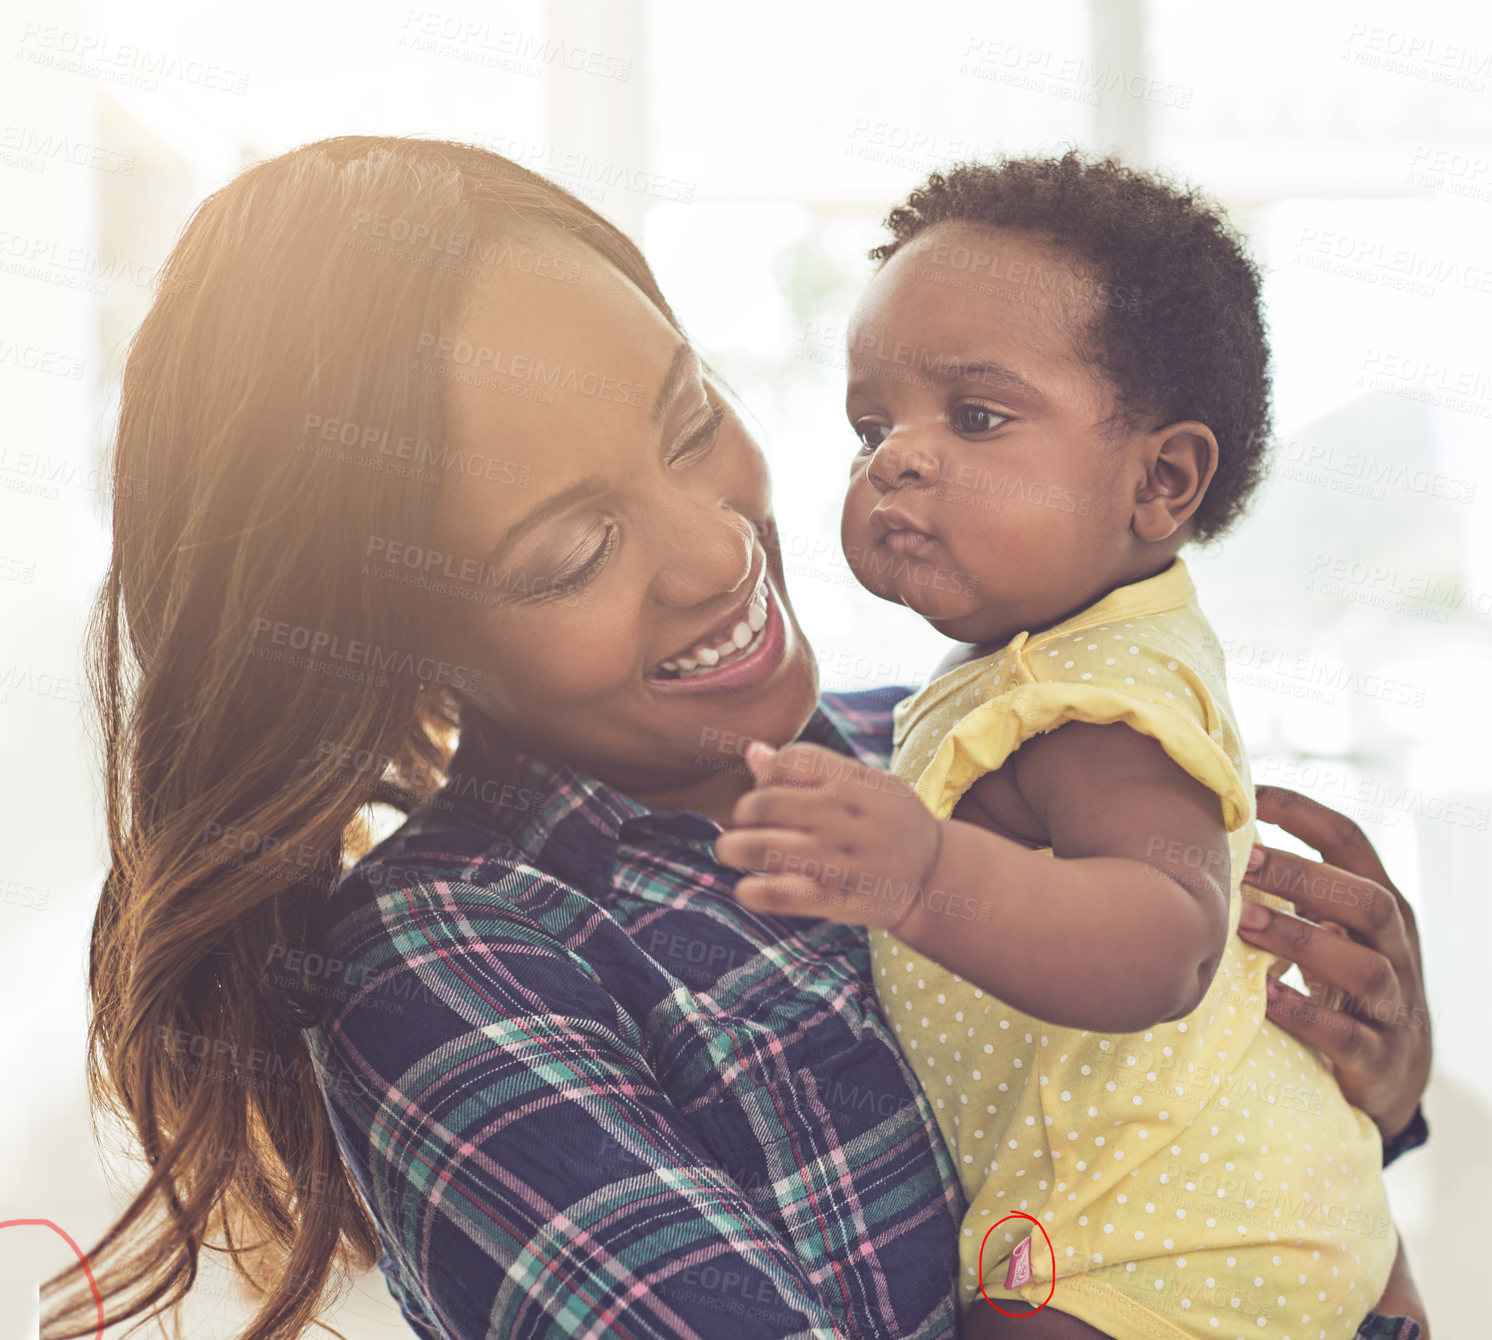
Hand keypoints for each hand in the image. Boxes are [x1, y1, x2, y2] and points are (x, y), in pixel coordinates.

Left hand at [713, 739, 942, 930]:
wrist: (937, 879)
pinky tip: (746, 889)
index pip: (791, 760)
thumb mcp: (867, 784)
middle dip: (743, 812)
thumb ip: (811, 768)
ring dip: (734, 849)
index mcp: (854, 782)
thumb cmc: (892, 822)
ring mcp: (840, 861)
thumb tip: (752, 751)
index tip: (769, 790)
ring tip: (733, 852)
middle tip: (745, 824)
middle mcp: (845, 818)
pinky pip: (782, 894)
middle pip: (767, 804)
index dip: (768, 773)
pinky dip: (754, 892)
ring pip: (764, 849)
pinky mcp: (836, 900)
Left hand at [1236, 785, 1430, 1140]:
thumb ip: (1291, 891)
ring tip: (1244, 923)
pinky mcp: (1378, 1058)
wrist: (1392, 1081)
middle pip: (1365, 900)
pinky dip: (1306, 1015)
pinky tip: (1265, 997)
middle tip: (1242, 860)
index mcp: (1380, 907)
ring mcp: (1392, 1006)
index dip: (1303, 813)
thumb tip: (1210, 839)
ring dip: (1301, 940)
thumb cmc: (1341, 988)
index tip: (1250, 793)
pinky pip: (1348, 1036)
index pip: (1350, 844)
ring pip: (1365, 966)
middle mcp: (1396, 950)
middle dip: (1303, 876)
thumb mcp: (1330, 933)